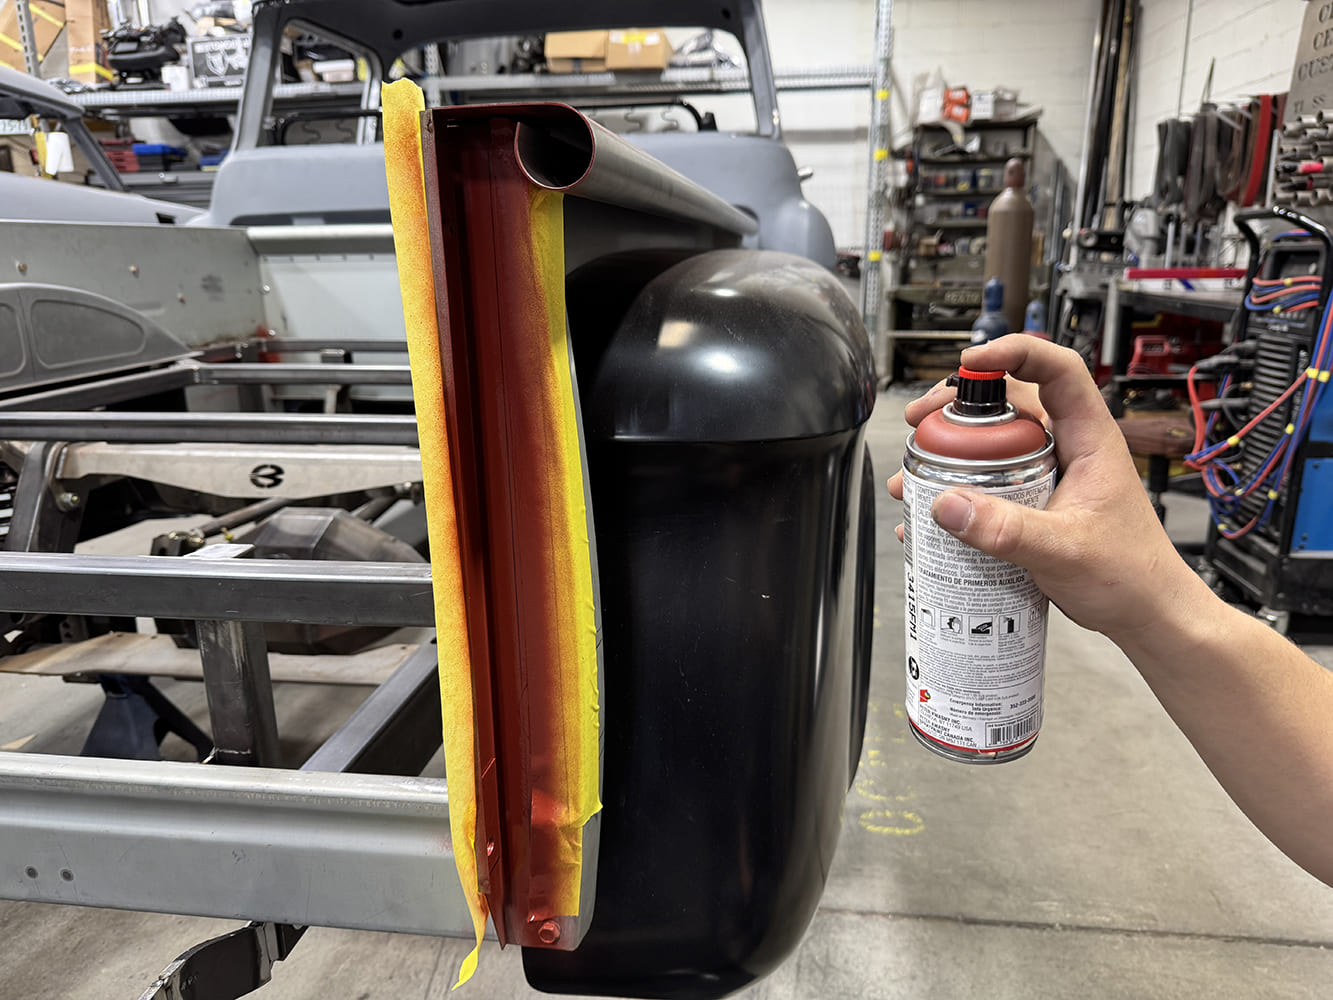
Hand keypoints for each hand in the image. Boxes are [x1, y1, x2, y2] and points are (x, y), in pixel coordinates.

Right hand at [887, 337, 1203, 642]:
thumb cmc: (1131, 576)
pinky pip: (989, 481)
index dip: (1013, 353)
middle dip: (957, 406)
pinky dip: (957, 489)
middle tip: (921, 421)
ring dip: (950, 451)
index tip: (970, 363)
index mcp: (1090, 438)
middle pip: (1009, 401)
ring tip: (914, 473)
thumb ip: (1006, 530)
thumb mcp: (1064, 551)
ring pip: (994, 443)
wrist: (1146, 614)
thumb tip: (947, 505)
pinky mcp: (1034, 502)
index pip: (1057, 369)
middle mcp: (1067, 448)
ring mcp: (1049, 475)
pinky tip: (932, 513)